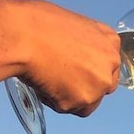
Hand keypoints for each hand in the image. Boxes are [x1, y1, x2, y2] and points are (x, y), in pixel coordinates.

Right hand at [14, 1, 120, 117]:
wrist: (23, 35)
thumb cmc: (40, 24)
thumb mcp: (75, 26)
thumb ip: (86, 46)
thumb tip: (79, 60)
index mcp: (110, 42)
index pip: (109, 67)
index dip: (90, 71)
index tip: (77, 71)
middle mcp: (110, 65)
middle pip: (103, 88)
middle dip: (85, 88)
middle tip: (63, 80)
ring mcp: (97, 85)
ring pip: (86, 103)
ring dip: (69, 98)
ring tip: (49, 79)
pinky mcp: (81, 101)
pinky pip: (68, 109)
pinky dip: (54, 102)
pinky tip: (43, 84)